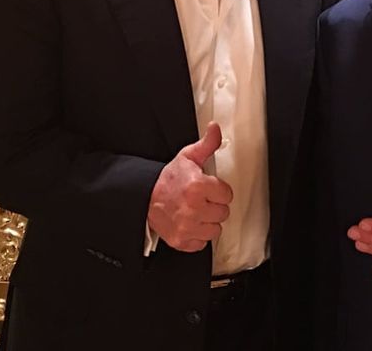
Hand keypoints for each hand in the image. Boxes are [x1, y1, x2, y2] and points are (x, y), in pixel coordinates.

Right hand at [148, 122, 233, 251]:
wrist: (144, 197)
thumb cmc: (168, 180)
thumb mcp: (188, 157)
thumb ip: (207, 144)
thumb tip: (215, 128)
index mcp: (198, 186)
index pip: (227, 194)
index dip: (219, 190)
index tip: (209, 188)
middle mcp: (193, 208)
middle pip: (223, 213)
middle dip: (214, 205)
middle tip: (202, 199)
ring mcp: (187, 226)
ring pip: (215, 229)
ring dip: (208, 221)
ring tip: (197, 211)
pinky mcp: (181, 240)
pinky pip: (202, 243)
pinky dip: (198, 235)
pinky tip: (191, 223)